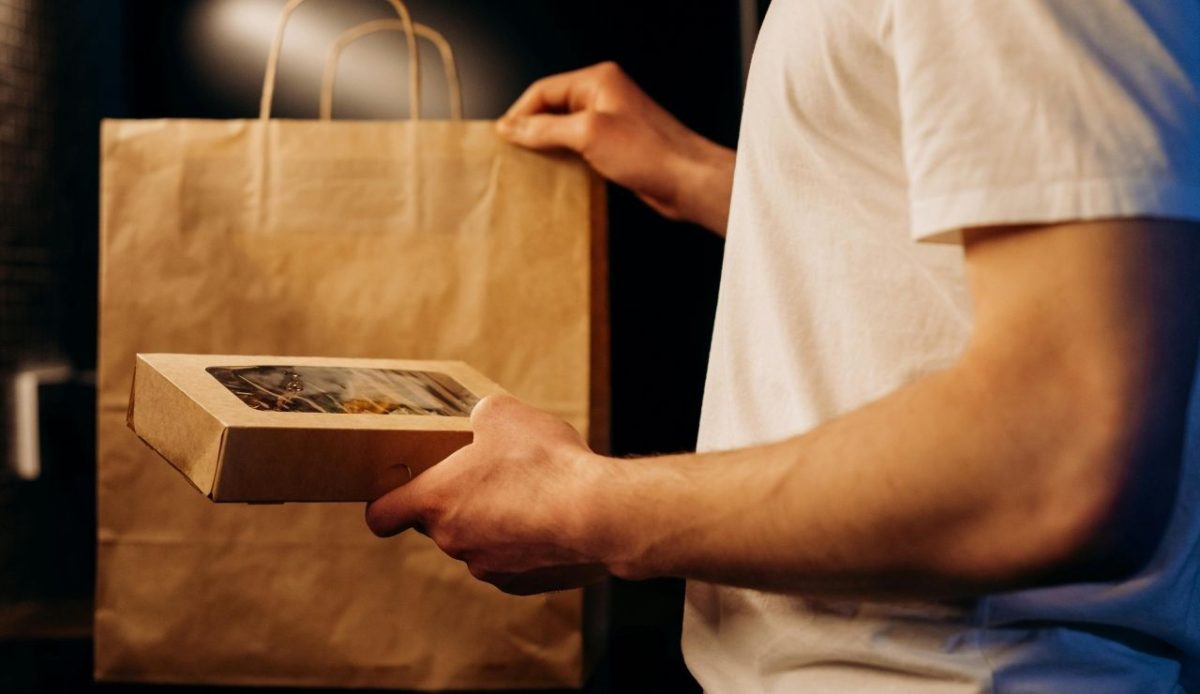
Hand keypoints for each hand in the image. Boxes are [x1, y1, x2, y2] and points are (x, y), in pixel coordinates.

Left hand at [366, 395, 612, 594]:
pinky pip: (509, 561)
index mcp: (436, 500)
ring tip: (529, 495)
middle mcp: (452, 540)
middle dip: (456, 501)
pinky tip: (548, 520)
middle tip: (488, 475)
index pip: (381, 516)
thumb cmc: (544, 462)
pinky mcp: (520, 584)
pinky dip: (522, 543)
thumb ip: (478, 417)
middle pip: (436, 523)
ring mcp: (486, 567)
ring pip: (476, 542)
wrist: (598, 515)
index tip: (403, 489)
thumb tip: (480, 420)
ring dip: (492, 522)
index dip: (388, 501)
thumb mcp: (503, 413)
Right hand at [496, 61, 734, 234]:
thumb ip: (546, 129)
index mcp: (598, 81)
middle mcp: (603, 97)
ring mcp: (609, 123)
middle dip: (531, 130)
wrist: (686, 181)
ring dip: (547, 147)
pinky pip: (578, 149)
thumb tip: (512, 127)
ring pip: (564, 131)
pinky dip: (564, 160)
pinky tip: (554, 176)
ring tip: (529, 166)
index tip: (502, 136)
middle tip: (512, 153)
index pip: (544, 89)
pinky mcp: (615, 147)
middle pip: (552, 109)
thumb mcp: (588, 134)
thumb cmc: (650, 151)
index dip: (520, 112)